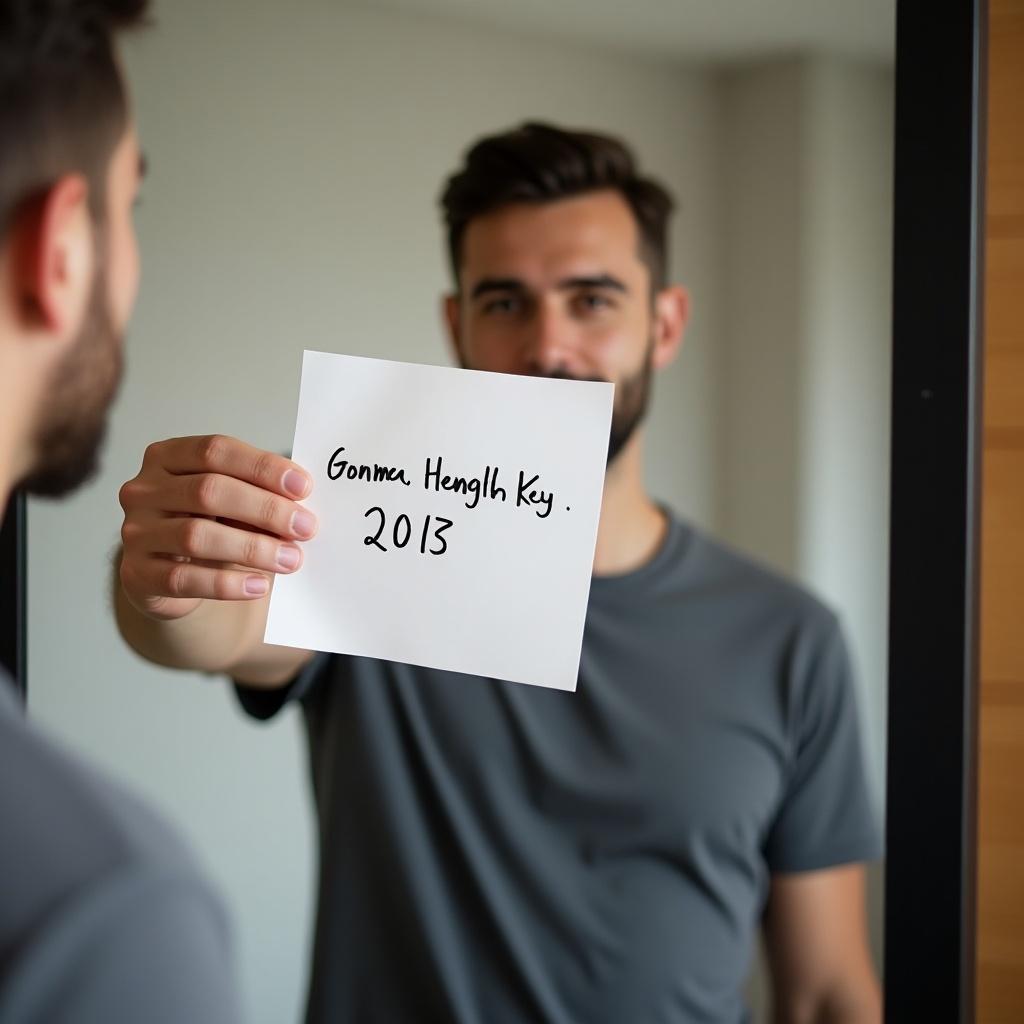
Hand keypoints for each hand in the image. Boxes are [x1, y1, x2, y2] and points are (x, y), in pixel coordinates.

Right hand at [118, 435, 316, 620]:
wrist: (170, 574)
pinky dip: (226, 584)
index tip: (303, 487)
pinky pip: (182, 579)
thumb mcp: (230, 502)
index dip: (262, 467)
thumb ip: (257, 496)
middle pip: (208, 491)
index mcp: (167, 457)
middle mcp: (143, 490)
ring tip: (291, 559)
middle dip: (265, 509)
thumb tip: (300, 507)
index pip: (215, 451)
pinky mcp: (136, 574)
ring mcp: (135, 532)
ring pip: (196, 536)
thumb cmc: (209, 524)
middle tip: (306, 527)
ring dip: (253, 548)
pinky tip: (257, 586)